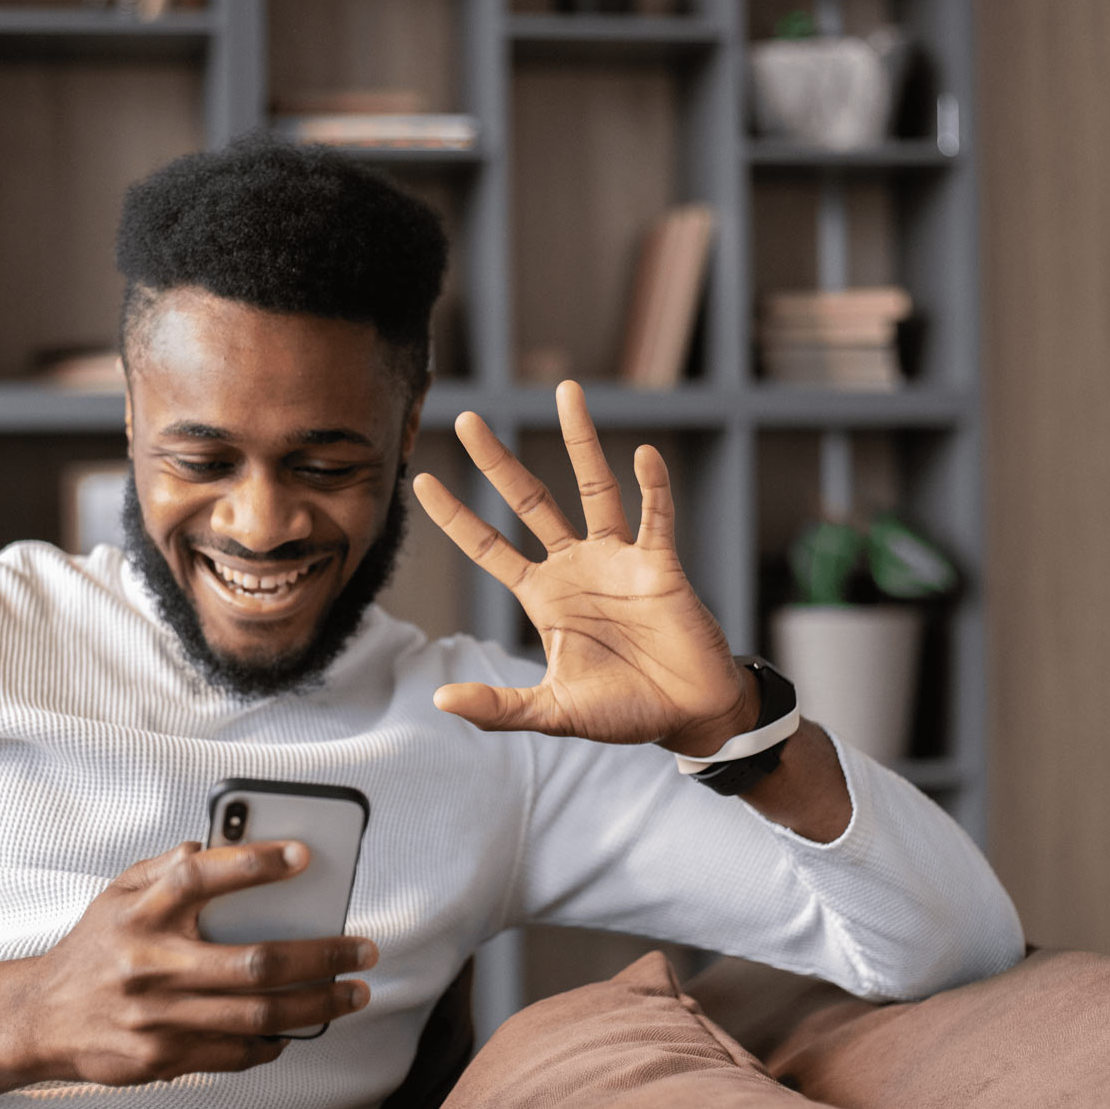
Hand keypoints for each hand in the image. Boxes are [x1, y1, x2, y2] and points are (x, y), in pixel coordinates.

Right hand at [0, 841, 375, 1108]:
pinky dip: (274, 1042)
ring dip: (316, 1005)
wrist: (41, 1018)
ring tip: (352, 993)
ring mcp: (157, 1017)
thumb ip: (165, 866)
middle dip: (322, 956)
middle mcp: (150, 964)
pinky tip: (299, 1028)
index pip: (199, 876)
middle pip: (254, 962)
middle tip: (363, 949)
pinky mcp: (161, 1057)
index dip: (253, 863)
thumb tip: (214, 842)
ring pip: (257, 1015)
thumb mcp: (118, 893)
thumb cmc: (94, 948)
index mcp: (140, 913)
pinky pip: (234, 1053)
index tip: (303, 856)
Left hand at [413, 381, 753, 756]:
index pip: (488, 546)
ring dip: (580, 442)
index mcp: (543, 597)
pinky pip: (655, 516)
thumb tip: (441, 700)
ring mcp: (618, 560)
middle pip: (529, 501)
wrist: (688, 715)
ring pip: (594, 488)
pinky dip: (652, 486)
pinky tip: (642, 454)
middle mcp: (575, 567)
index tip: (421, 481)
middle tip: (469, 418)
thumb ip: (500, 706)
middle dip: (497, 462)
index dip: (456, 517)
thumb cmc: (624, 711)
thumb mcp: (553, 711)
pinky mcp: (661, 564)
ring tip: (566, 393)